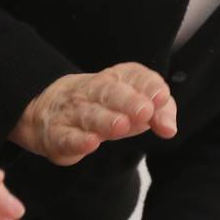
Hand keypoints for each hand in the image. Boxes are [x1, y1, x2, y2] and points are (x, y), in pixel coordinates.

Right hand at [9, 63, 177, 165]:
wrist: (49, 111)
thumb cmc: (104, 107)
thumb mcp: (136, 106)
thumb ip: (159, 114)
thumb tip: (169, 129)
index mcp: (115, 78)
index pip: (134, 76)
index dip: (148, 86)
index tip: (161, 97)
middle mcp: (92, 91)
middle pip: (109, 92)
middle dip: (128, 101)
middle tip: (145, 111)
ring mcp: (71, 111)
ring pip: (89, 114)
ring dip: (105, 120)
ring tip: (122, 126)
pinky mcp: (57, 135)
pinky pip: (66, 136)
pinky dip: (78, 140)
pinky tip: (91, 143)